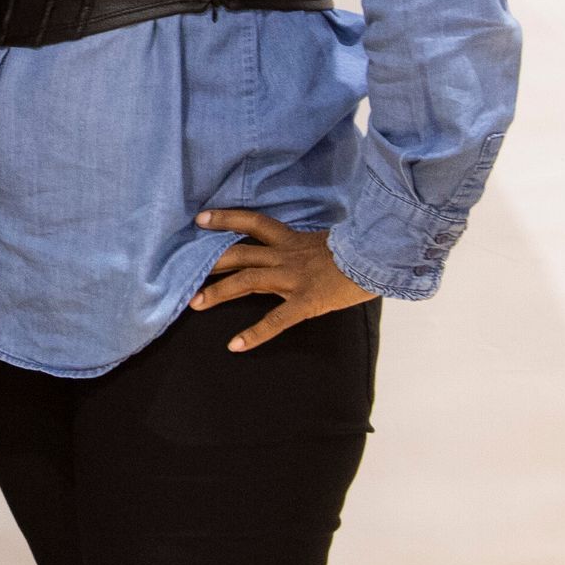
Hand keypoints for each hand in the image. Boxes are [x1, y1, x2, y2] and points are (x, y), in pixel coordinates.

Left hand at [190, 209, 376, 350]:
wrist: (383, 257)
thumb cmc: (361, 251)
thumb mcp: (329, 242)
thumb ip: (309, 247)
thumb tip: (304, 251)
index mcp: (292, 240)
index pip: (253, 222)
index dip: (226, 219)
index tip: (201, 219)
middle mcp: (286, 256)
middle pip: (239, 253)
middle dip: (209, 262)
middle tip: (181, 268)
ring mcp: (294, 278)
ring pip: (247, 281)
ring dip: (218, 292)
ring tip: (194, 303)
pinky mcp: (307, 301)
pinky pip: (276, 320)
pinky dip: (255, 333)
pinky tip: (235, 345)